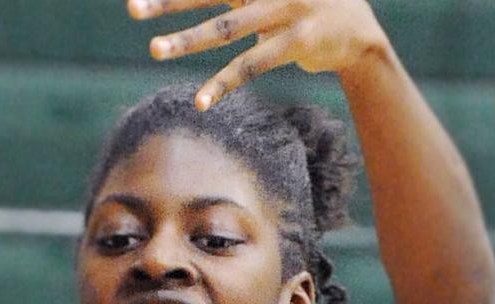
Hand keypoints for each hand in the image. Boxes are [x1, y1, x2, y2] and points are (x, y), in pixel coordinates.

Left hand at [129, 0, 387, 108]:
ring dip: (187, 40)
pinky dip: (223, 84)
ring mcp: (284, 10)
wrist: (363, 34)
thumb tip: (214, 13)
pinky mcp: (298, 41)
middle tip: (131, 9)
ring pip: (225, 28)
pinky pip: (252, 65)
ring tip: (154, 50)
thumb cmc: (312, 9)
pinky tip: (201, 102)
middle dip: (168, 0)